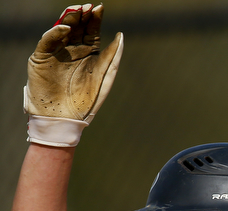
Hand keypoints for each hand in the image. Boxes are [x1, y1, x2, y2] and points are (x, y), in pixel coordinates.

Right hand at [24, 4, 123, 146]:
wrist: (65, 118)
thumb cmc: (87, 101)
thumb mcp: (104, 77)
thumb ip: (113, 57)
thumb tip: (121, 35)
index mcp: (89, 54)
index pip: (91, 31)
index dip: (94, 19)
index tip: (99, 8)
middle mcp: (72, 50)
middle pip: (77, 28)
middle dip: (81, 16)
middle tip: (87, 6)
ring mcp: (57, 52)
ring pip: (62, 30)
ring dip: (68, 19)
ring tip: (76, 10)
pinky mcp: (42, 57)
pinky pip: (48, 41)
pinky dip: (55, 33)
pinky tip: (65, 28)